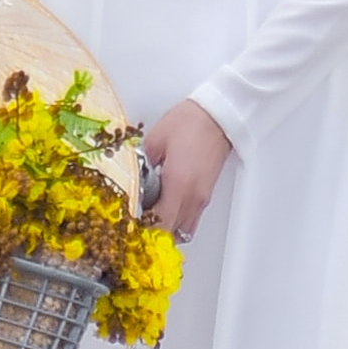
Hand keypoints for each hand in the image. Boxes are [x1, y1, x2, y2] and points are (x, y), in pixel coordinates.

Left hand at [140, 100, 233, 239]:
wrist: (217, 117)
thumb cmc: (190, 123)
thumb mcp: (154, 141)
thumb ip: (140, 166)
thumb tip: (130, 181)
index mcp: (177, 184)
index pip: (160, 223)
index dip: (143, 230)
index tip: (130, 226)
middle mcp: (192, 196)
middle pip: (171, 232)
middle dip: (152, 232)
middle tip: (136, 224)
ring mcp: (202, 197)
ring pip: (183, 230)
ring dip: (167, 229)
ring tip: (151, 219)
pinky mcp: (206, 194)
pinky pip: (192, 220)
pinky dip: (178, 222)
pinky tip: (167, 211)